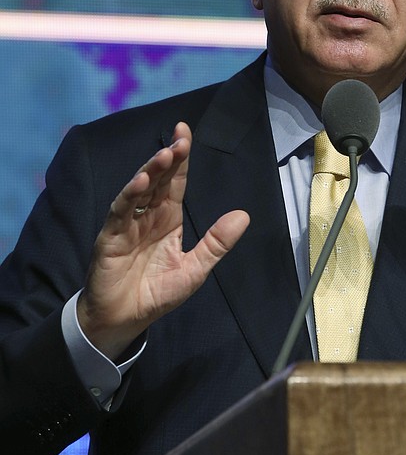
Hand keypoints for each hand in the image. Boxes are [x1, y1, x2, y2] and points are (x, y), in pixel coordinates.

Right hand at [77, 122, 249, 359]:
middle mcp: (148, 216)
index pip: (176, 182)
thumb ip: (217, 243)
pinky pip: (120, 212)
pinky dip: (129, 196)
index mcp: (169, 219)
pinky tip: (141, 182)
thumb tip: (244, 216)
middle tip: (180, 140)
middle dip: (169, 158)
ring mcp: (128, 224)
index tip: (186, 134)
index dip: (182, 159)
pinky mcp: (111, 237)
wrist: (125, 319)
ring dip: (151, 171)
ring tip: (164, 155)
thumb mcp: (196, 268)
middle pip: (159, 180)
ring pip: (139, 190)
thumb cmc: (157, 292)